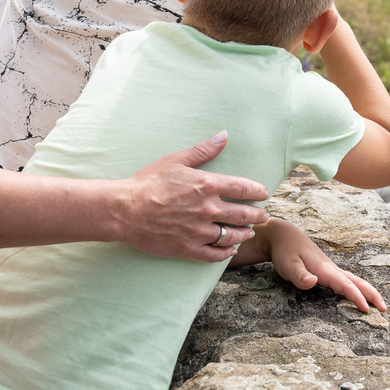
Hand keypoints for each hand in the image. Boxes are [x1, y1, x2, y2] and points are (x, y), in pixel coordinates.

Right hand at [116, 131, 269, 262]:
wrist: (124, 210)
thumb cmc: (148, 182)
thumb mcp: (176, 160)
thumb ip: (203, 150)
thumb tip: (224, 136)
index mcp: (208, 185)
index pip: (244, 188)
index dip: (258, 191)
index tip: (264, 193)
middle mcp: (208, 209)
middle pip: (243, 214)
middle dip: (257, 215)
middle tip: (264, 215)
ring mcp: (199, 231)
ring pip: (232, 235)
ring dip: (245, 233)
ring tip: (250, 231)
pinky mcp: (187, 248)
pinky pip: (214, 254)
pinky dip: (225, 253)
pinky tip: (230, 250)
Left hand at [264, 220, 385, 311]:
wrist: (285, 236)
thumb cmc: (285, 251)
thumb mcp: (287, 265)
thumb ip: (299, 276)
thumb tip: (314, 282)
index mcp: (324, 270)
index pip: (345, 285)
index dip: (356, 297)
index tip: (367, 310)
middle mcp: (331, 269)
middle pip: (357, 281)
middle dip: (372, 294)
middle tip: (384, 308)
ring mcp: (331, 269)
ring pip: (354, 280)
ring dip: (367, 291)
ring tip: (378, 303)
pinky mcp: (327, 271)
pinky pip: (347, 280)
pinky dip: (357, 288)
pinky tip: (358, 294)